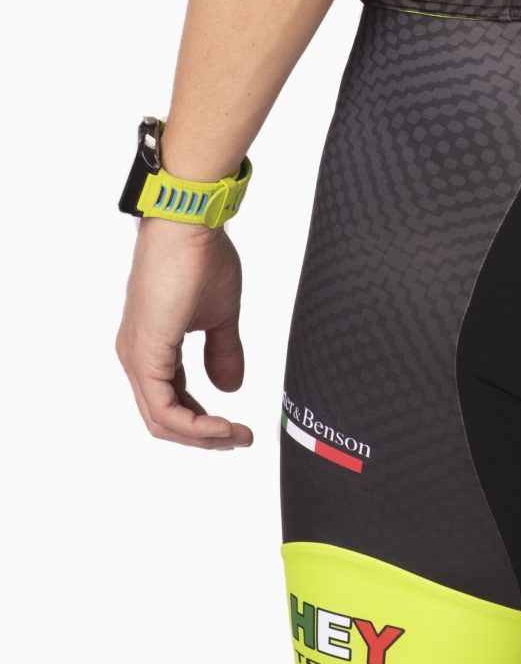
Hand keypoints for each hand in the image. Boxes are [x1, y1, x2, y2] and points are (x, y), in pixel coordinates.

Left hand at [116, 219, 253, 447]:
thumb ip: (223, 351)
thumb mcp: (221, 314)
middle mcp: (137, 356)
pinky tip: (222, 424)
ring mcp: (137, 357)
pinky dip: (194, 424)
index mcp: (152, 347)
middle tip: (240, 439)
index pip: (171, 402)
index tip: (238, 426)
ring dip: (201, 436)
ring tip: (236, 435)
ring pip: (160, 419)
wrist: (189, 225)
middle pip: (163, 419)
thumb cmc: (201, 256)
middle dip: (204, 437)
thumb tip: (230, 388)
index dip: (204, 422)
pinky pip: (163, 408)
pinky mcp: (145, 353)